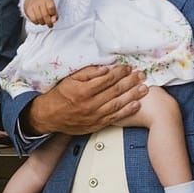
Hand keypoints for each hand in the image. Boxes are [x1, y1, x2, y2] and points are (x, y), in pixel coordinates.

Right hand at [23, 0, 58, 26]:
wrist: (33, 0)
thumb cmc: (45, 6)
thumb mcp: (52, 9)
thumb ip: (55, 15)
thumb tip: (54, 20)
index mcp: (48, 0)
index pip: (51, 7)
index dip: (53, 14)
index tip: (53, 17)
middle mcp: (40, 1)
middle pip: (45, 15)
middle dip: (48, 22)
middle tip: (50, 25)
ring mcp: (34, 5)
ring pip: (39, 18)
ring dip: (42, 23)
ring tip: (44, 22)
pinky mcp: (28, 9)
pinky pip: (33, 19)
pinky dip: (37, 22)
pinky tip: (38, 21)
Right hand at [27, 63, 144, 135]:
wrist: (49, 116)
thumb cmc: (60, 95)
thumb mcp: (70, 79)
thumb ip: (88, 73)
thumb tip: (105, 68)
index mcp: (83, 91)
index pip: (107, 79)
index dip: (120, 72)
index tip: (128, 67)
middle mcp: (90, 104)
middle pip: (116, 91)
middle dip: (131, 82)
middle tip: (141, 75)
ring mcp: (94, 116)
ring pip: (118, 104)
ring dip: (133, 95)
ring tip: (144, 88)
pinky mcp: (96, 124)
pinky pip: (115, 117)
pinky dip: (127, 111)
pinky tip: (136, 105)